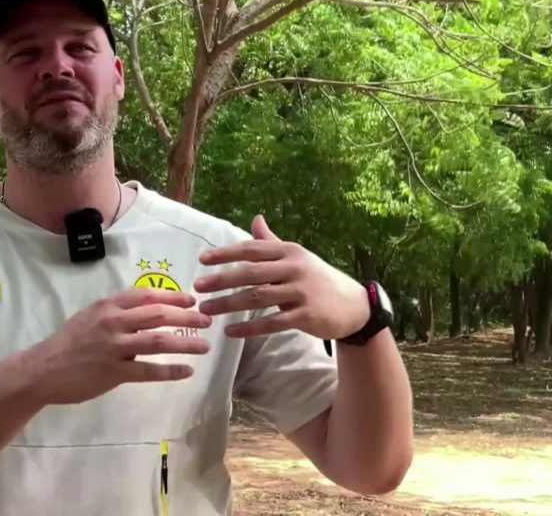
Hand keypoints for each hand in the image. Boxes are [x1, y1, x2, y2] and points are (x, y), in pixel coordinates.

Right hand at [23, 288, 211, 405]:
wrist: (43, 370)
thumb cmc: (69, 343)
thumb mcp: (90, 316)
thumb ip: (117, 312)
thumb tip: (147, 310)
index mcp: (108, 306)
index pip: (147, 295)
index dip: (173, 295)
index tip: (192, 298)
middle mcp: (112, 322)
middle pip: (158, 314)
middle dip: (187, 316)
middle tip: (206, 320)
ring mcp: (113, 347)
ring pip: (158, 340)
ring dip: (185, 342)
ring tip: (204, 346)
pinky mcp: (113, 372)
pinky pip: (148, 370)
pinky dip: (170, 370)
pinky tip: (187, 371)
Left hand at [193, 215, 369, 339]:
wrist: (354, 306)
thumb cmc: (317, 279)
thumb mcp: (296, 256)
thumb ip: (272, 242)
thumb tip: (255, 218)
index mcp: (289, 252)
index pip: (251, 250)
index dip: (225, 254)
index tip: (202, 260)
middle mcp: (294, 268)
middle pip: (250, 273)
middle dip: (221, 279)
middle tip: (198, 286)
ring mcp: (301, 292)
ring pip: (258, 297)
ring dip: (228, 304)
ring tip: (206, 310)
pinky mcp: (306, 316)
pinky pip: (273, 322)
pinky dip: (250, 328)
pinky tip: (230, 331)